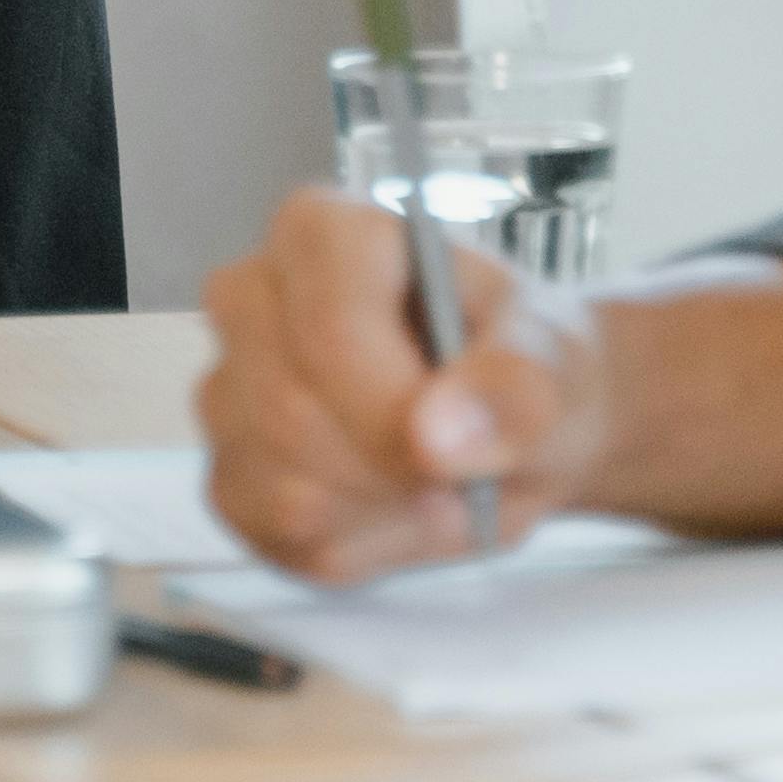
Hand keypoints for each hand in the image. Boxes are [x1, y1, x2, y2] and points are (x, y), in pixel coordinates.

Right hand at [196, 190, 613, 580]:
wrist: (516, 427)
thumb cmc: (524, 366)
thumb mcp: (555, 361)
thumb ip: (515, 386)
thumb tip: (437, 433)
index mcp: (321, 234)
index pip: (325, 329)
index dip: (389, 406)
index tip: (456, 448)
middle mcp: (251, 299)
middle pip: (292, 414)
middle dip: (394, 471)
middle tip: (463, 473)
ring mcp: (228, 392)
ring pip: (284, 487)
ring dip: (383, 513)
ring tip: (436, 484)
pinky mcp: (229, 477)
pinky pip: (275, 540)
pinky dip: (357, 548)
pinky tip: (396, 509)